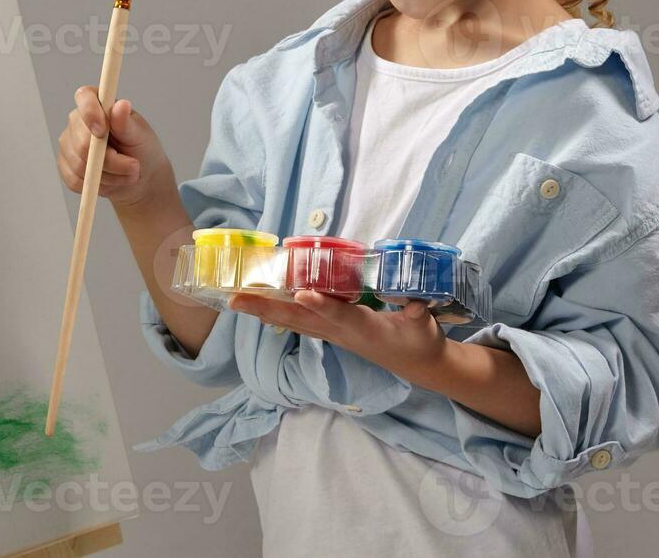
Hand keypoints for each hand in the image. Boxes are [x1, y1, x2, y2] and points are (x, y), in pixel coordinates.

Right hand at [56, 86, 172, 209]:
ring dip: (108, 176)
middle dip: (111, 161)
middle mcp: (78, 121)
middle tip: (134, 167)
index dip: (90, 113)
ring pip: (79, 165)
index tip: (103, 131)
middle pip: (81, 142)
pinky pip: (74, 180)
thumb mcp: (140, 135)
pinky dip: (97, 185)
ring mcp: (68, 143)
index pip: (84, 97)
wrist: (139, 176)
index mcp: (98, 103)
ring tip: (127, 175)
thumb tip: (121, 105)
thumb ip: (126, 123)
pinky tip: (111, 181)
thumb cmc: (142, 149)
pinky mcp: (65, 166)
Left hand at [227, 290, 448, 381]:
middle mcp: (340, 332)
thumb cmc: (420, 341)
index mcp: (363, 328)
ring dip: (264, 311)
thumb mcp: (424, 327)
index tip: (300, 295)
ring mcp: (334, 334)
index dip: (320, 305)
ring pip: (294, 322)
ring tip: (237, 300)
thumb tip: (417, 302)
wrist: (418, 363)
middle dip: (266, 309)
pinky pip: (301, 323)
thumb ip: (419, 312)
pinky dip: (279, 313)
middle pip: (298, 320)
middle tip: (234, 299)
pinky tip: (262, 307)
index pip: (338, 315)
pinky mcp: (333, 333)